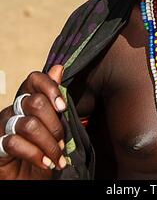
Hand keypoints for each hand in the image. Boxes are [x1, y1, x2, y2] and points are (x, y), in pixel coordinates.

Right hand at [0, 65, 66, 179]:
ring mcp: (4, 126)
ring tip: (56, 156)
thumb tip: (58, 68)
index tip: (62, 108)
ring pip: (29, 124)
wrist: (32, 178)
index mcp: (29, 99)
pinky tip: (45, 163)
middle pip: (35, 102)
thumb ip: (55, 99)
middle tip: (62, 141)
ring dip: (48, 144)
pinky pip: (15, 143)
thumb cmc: (44, 150)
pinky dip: (35, 155)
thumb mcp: (55, 125)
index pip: (34, 79)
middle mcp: (14, 108)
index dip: (50, 89)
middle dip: (54, 125)